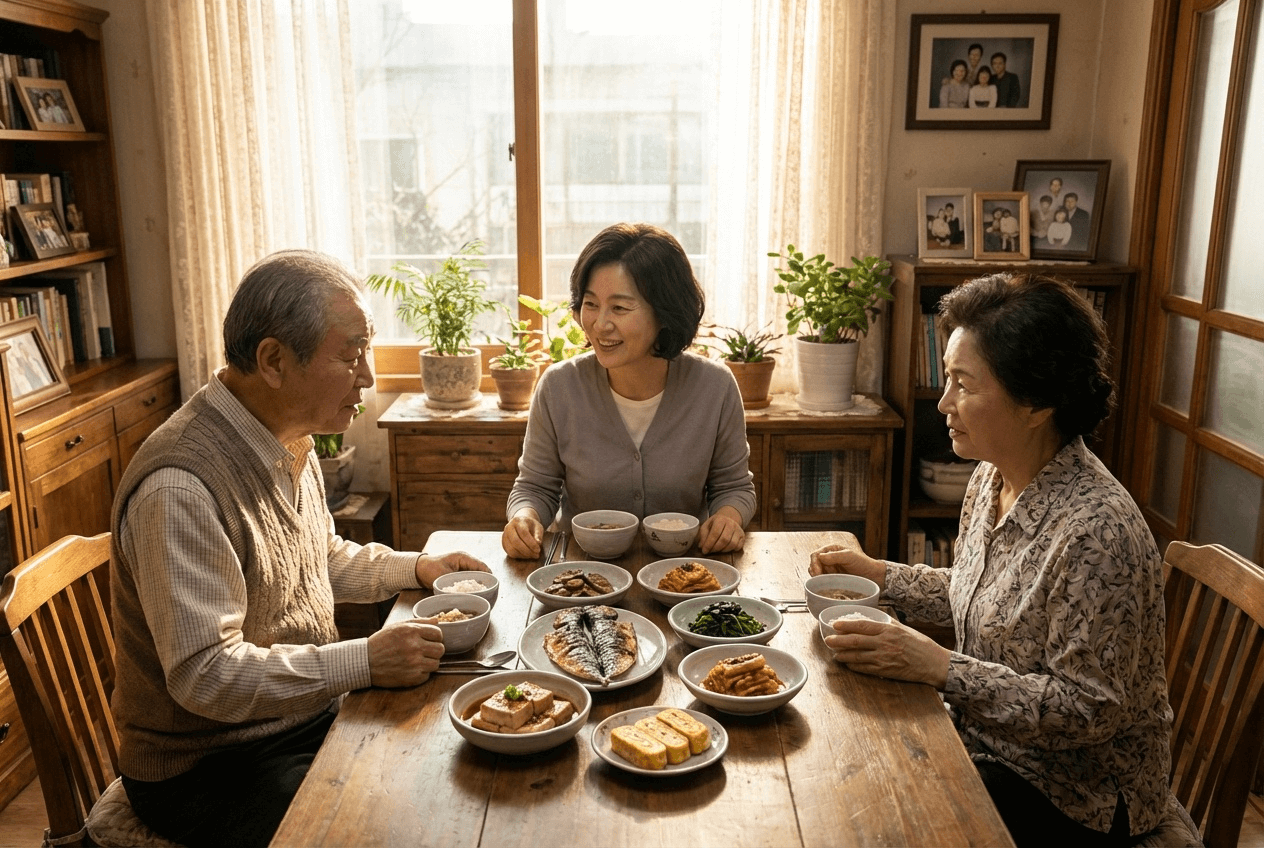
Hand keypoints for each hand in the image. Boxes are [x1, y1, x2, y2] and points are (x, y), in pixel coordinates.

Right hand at [367, 620, 444, 687]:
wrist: (365, 662)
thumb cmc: (381, 642)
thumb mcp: (398, 626)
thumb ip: (419, 622)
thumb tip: (437, 620)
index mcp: (411, 631)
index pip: (438, 633)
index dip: (435, 637)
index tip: (429, 640)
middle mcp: (414, 647)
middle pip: (440, 649)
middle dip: (434, 650)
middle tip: (425, 651)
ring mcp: (414, 663)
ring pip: (436, 663)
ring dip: (429, 662)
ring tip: (417, 660)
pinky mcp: (412, 678)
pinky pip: (427, 675)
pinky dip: (421, 673)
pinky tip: (410, 669)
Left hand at [416, 551, 488, 588]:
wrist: (419, 569)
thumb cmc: (429, 569)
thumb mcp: (442, 576)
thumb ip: (454, 583)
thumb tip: (465, 593)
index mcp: (462, 557)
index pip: (480, 565)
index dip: (488, 575)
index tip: (493, 584)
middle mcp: (465, 560)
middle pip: (480, 570)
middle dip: (485, 580)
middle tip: (490, 591)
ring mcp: (462, 566)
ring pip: (476, 574)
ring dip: (479, 583)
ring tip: (484, 593)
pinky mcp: (459, 572)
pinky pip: (470, 578)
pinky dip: (472, 584)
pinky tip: (474, 592)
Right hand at [501, 510, 543, 558]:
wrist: (521, 523)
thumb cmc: (530, 525)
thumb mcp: (538, 527)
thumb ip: (538, 535)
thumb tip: (538, 543)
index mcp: (518, 521)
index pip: (523, 533)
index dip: (531, 543)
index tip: (538, 549)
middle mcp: (509, 528)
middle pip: (516, 542)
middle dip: (527, 551)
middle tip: (536, 554)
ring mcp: (504, 536)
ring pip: (512, 549)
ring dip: (524, 555)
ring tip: (532, 555)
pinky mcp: (504, 543)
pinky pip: (510, 553)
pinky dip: (519, 556)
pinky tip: (526, 555)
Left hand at [697, 508, 743, 553]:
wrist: (728, 518)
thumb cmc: (715, 523)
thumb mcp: (706, 525)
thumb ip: (703, 535)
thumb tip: (702, 546)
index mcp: (720, 520)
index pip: (715, 533)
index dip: (709, 544)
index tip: (704, 550)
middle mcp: (731, 524)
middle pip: (724, 540)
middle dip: (716, 548)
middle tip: (710, 551)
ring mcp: (738, 530)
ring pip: (732, 544)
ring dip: (723, 550)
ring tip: (717, 550)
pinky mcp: (743, 536)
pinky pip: (738, 546)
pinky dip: (731, 550)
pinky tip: (725, 548)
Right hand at [808, 534, 884, 587]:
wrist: (873, 576)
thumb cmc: (864, 564)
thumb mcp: (850, 556)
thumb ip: (835, 556)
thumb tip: (820, 557)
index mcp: (831, 550)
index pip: (815, 555)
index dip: (814, 564)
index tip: (817, 573)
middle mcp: (829, 558)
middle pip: (813, 564)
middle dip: (816, 572)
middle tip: (822, 579)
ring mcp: (830, 569)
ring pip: (816, 573)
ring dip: (820, 578)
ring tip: (830, 580)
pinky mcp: (832, 579)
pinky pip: (822, 581)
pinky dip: (822, 583)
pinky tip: (829, 585)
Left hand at [824, 618, 949, 688]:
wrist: (933, 663)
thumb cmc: (919, 644)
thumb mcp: (903, 628)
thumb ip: (886, 623)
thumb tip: (872, 617)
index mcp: (888, 630)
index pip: (862, 626)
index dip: (846, 625)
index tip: (834, 624)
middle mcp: (884, 643)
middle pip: (855, 641)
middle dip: (838, 641)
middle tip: (827, 640)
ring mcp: (884, 659)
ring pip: (857, 657)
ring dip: (843, 656)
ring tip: (835, 654)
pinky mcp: (885, 671)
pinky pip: (865, 669)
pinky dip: (854, 667)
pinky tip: (848, 664)